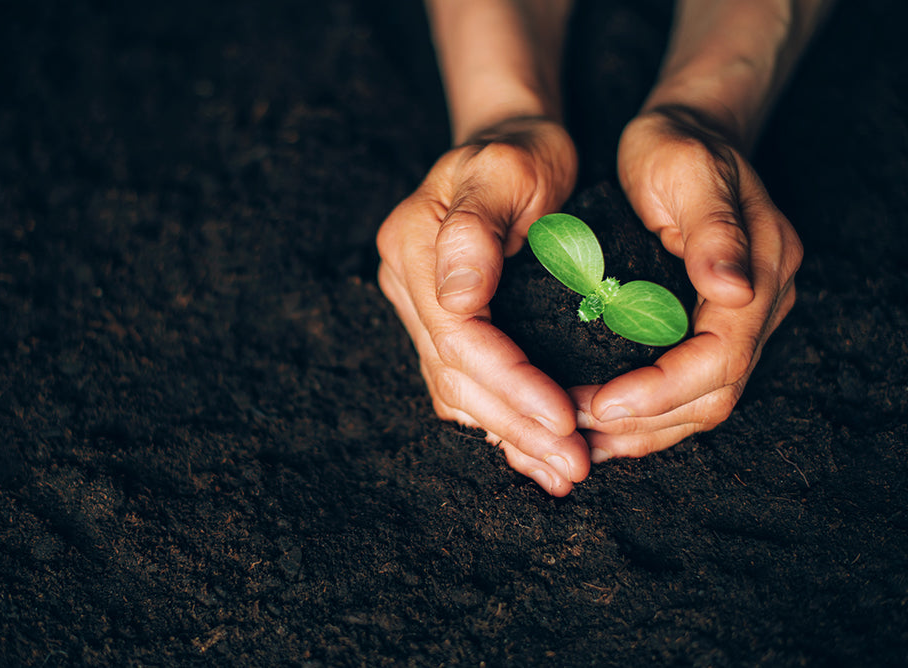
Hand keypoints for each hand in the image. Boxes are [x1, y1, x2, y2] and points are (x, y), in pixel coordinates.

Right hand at [377, 117, 588, 494]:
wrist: (510, 143)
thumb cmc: (520, 150)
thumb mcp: (507, 169)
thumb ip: (476, 230)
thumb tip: (458, 302)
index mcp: (413, 245)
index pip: (459, 336)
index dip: (511, 383)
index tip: (565, 417)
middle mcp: (406, 284)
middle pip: (455, 375)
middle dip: (516, 425)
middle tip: (574, 464)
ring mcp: (418, 307)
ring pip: (456, 390)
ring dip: (510, 437)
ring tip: (561, 470)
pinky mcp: (441, 323)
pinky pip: (463, 384)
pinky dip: (500, 422)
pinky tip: (533, 452)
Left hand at [573, 105, 802, 460]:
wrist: (687, 130)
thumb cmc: (678, 144)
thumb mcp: (688, 171)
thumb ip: (714, 231)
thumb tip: (734, 293)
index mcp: (762, 273)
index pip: (719, 361)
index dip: (660, 392)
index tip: (601, 404)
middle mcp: (759, 306)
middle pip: (712, 396)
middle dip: (644, 422)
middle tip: (575, 428)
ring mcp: (739, 320)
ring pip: (700, 402)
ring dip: (642, 430)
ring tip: (580, 439)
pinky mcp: (710, 324)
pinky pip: (685, 386)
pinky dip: (644, 412)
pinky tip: (599, 420)